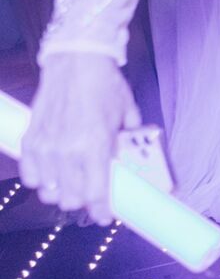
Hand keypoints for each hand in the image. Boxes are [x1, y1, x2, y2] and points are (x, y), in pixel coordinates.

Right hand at [20, 52, 140, 224]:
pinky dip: (40, 180)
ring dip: (61, 193)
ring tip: (71, 186)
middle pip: (72, 197)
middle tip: (91, 197)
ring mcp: (47, 146)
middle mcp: (69, 150)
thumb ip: (127, 141)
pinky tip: (51, 175)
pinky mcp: (32, 139)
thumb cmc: (104, 85)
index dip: (102, 210)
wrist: (76, 62)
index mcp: (96, 146)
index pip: (96, 193)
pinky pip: (30, 174)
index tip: (107, 216)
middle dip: (84, 202)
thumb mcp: (126, 114)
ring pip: (50, 190)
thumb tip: (130, 159)